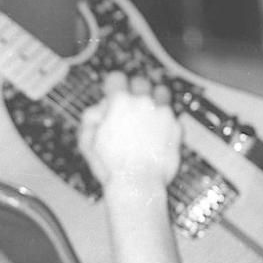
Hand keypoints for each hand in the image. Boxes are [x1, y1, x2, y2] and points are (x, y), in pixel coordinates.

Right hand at [79, 72, 181, 191]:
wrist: (137, 185)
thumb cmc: (111, 166)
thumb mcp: (87, 141)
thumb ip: (89, 118)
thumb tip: (100, 108)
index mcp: (120, 103)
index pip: (116, 77)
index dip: (112, 86)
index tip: (112, 94)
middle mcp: (143, 103)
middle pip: (140, 82)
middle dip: (132, 91)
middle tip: (128, 107)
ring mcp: (162, 114)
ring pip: (161, 91)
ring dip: (153, 99)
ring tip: (147, 113)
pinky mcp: (176, 126)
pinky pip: (171, 113)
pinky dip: (164, 119)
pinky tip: (156, 132)